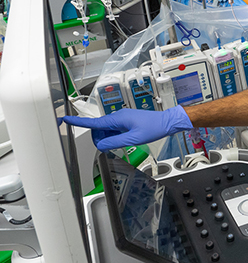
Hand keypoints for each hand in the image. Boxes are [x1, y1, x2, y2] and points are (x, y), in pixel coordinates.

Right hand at [63, 107, 192, 150]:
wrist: (167, 122)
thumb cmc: (154, 128)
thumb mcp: (133, 139)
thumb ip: (114, 142)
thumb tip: (100, 145)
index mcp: (117, 118)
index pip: (93, 122)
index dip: (78, 122)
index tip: (65, 120)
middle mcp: (117, 116)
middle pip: (98, 129)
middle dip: (100, 139)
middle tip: (112, 146)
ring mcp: (121, 118)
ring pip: (106, 131)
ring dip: (108, 139)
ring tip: (123, 142)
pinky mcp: (126, 121)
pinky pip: (114, 130)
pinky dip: (114, 137)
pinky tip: (124, 140)